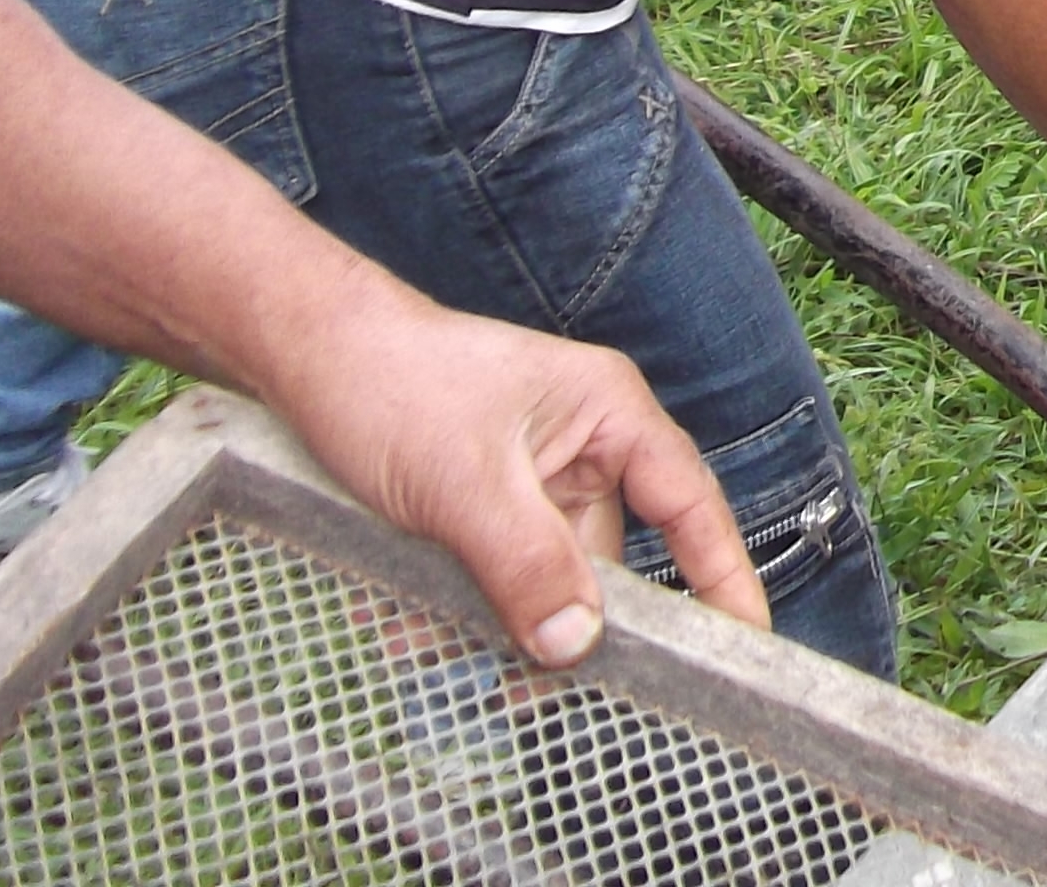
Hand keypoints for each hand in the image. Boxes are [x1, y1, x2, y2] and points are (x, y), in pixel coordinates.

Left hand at [265, 277, 768, 664]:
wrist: (302, 358)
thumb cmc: (391, 381)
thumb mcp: (464, 483)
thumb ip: (527, 564)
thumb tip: (577, 645)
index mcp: (609, 414)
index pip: (689, 503)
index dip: (724, 574)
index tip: (745, 643)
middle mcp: (583, 447)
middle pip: (606, 562)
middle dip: (564, 623)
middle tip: (525, 687)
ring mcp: (532, 480)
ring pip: (541, 580)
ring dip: (494, 622)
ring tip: (430, 640)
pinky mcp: (482, 507)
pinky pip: (493, 579)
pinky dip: (456, 610)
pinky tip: (403, 622)